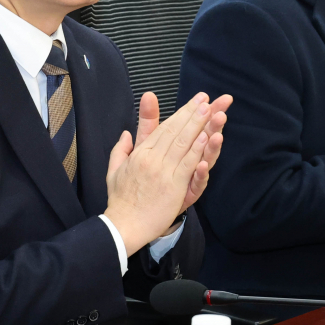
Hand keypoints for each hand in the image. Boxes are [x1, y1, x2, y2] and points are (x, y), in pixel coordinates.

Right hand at [103, 92, 215, 254]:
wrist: (124, 225)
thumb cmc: (120, 200)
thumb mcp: (114, 169)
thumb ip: (121, 149)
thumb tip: (126, 133)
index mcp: (140, 153)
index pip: (164, 128)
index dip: (181, 113)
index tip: (195, 102)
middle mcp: (152, 159)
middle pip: (176, 131)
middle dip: (192, 114)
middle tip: (206, 99)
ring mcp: (164, 172)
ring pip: (184, 144)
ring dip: (199, 126)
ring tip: (211, 111)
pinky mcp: (174, 187)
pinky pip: (188, 164)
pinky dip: (198, 150)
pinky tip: (207, 138)